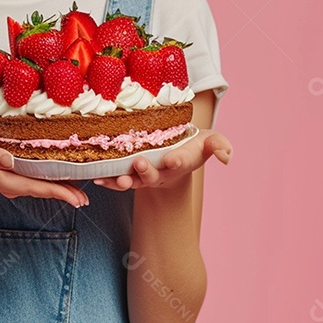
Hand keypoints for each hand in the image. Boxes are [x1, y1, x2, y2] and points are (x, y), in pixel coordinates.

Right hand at [0, 130, 88, 206]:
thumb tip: (10, 159)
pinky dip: (46, 179)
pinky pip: (30, 178)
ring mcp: (6, 179)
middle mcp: (6, 182)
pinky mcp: (6, 172)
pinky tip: (56, 175)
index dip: (57, 192)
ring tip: (77, 190)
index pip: (34, 187)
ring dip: (56, 188)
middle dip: (63, 194)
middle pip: (39, 190)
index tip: (77, 198)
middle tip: (85, 199)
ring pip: (36, 186)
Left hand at [92, 128, 232, 190]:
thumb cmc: (192, 145)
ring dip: (123, 181)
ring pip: (132, 180)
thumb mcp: (209, 141)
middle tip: (141, 163)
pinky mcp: (128, 173)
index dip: (177, 161)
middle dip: (146, 172)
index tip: (173, 159)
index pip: (179, 162)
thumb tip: (226, 156)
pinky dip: (106, 180)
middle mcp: (160, 171)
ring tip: (117, 179)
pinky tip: (97, 179)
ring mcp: (143, 175)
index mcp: (179, 162)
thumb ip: (219, 146)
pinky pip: (115, 179)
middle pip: (152, 175)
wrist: (174, 152)